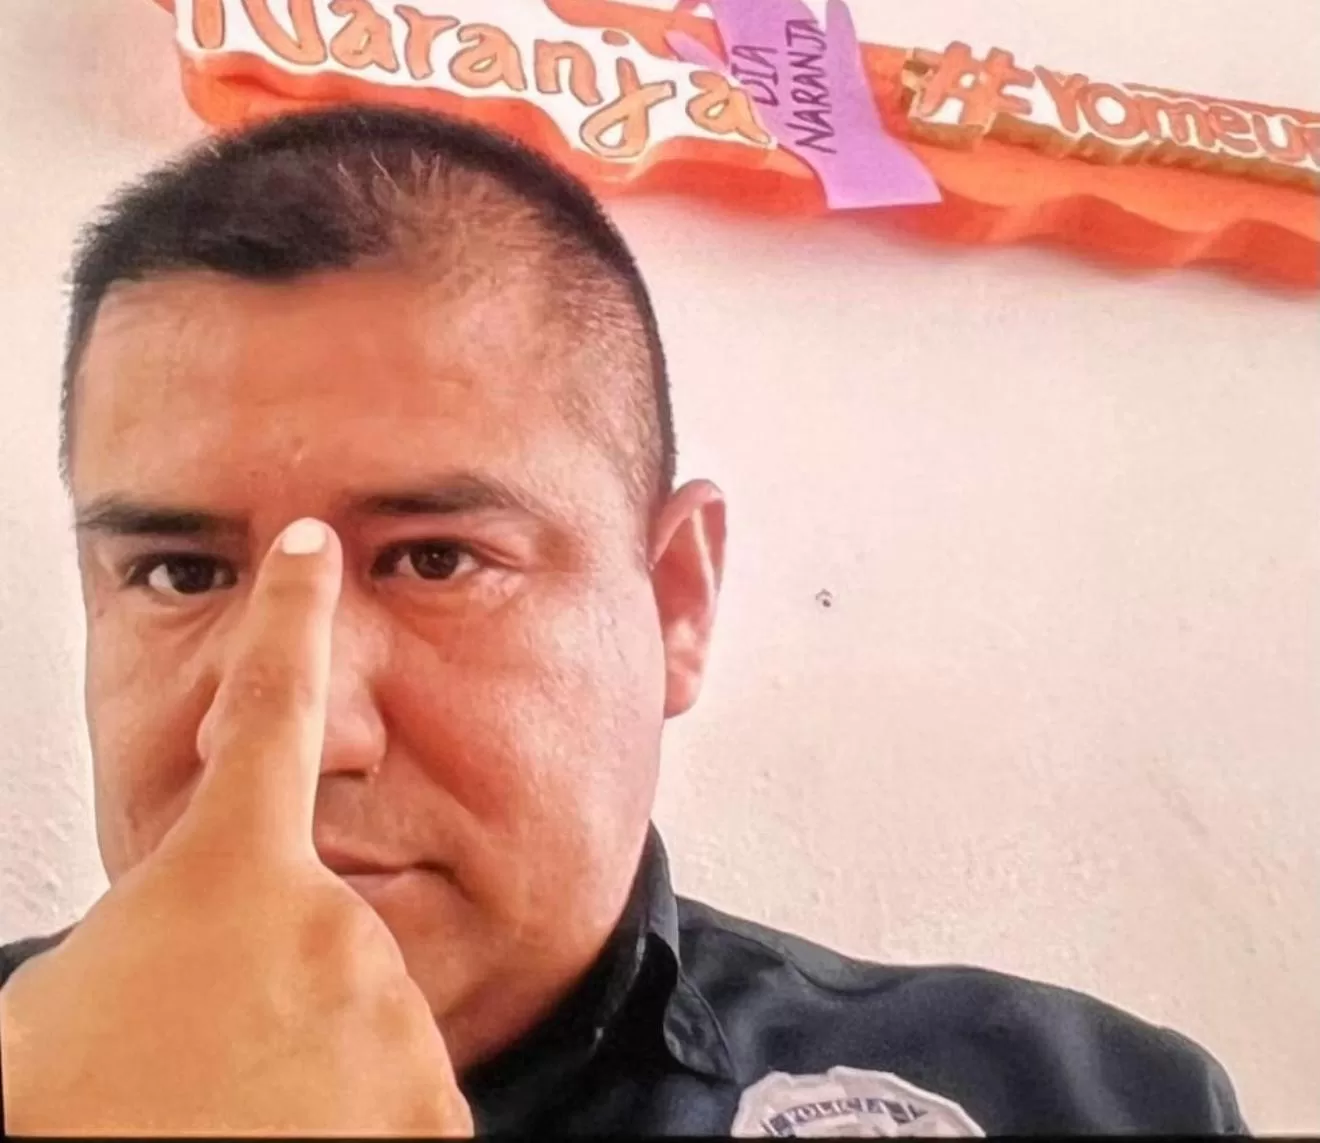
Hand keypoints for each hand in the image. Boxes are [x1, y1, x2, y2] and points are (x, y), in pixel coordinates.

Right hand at [0, 519, 472, 1135]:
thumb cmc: (78, 1111)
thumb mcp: (56, 997)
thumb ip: (132, 922)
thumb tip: (156, 925)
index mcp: (228, 872)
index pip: (268, 703)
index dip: (288, 618)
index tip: (310, 548)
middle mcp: (331, 918)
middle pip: (314, 923)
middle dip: (267, 975)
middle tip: (199, 1048)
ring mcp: (388, 1008)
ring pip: (356, 1011)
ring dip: (302, 1052)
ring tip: (236, 1107)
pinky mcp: (430, 1100)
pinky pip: (399, 1088)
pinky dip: (352, 1114)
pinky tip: (295, 1136)